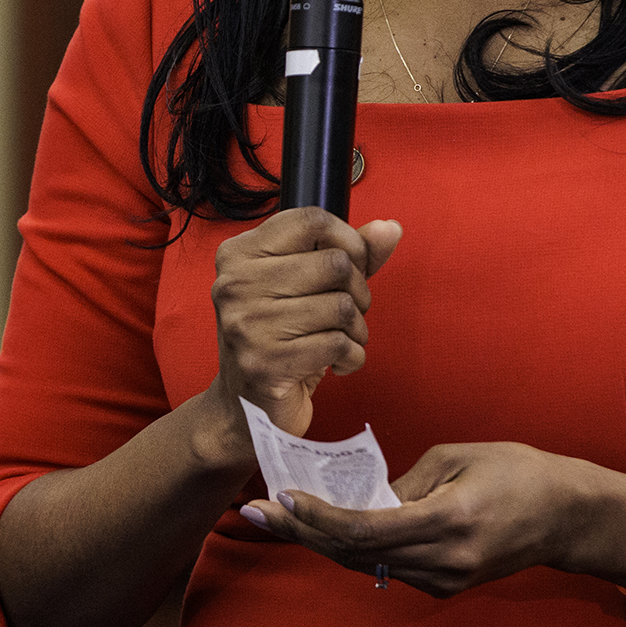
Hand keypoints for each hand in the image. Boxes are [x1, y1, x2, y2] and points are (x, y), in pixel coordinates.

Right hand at [209, 207, 402, 437]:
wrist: (246, 406)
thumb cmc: (282, 338)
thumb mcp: (309, 287)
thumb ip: (349, 254)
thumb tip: (390, 229)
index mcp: (239, 253)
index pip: (312, 219)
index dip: (349, 241)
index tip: (352, 266)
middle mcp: (235, 283)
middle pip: (335, 263)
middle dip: (358, 292)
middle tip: (345, 314)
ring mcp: (247, 324)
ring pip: (341, 306)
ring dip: (357, 330)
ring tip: (340, 341)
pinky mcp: (265, 363)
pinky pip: (339, 345)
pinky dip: (352, 357)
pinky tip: (335, 364)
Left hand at [243, 442, 625, 597]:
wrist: (568, 516)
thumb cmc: (518, 472)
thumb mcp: (456, 458)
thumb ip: (404, 481)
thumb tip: (363, 496)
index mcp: (446, 521)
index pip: (363, 528)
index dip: (315, 517)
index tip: (279, 499)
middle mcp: (442, 561)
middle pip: (353, 553)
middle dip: (299, 532)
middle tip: (253, 512)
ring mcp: (445, 580)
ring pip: (364, 564)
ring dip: (320, 541)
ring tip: (278, 515)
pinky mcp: (446, 585)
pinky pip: (387, 566)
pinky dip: (354, 546)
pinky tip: (326, 524)